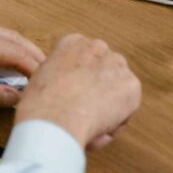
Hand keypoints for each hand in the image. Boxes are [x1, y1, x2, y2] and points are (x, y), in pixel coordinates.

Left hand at [0, 19, 44, 111]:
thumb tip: (15, 97)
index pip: (13, 51)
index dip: (34, 67)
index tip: (49, 80)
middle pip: (11, 39)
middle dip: (31, 57)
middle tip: (49, 75)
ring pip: (1, 37)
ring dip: (17, 54)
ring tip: (32, 74)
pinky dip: (1, 52)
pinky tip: (5, 68)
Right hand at [15, 34, 140, 150]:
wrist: (55, 118)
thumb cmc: (41, 103)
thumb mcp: (41, 78)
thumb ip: (59, 75)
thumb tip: (66, 89)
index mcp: (72, 43)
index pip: (84, 58)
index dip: (80, 80)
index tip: (75, 94)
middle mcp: (97, 47)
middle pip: (104, 70)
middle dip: (98, 89)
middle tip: (84, 110)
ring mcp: (117, 64)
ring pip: (117, 89)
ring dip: (108, 106)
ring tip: (88, 124)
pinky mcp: (132, 85)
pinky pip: (126, 109)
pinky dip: (115, 123)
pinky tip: (97, 129)